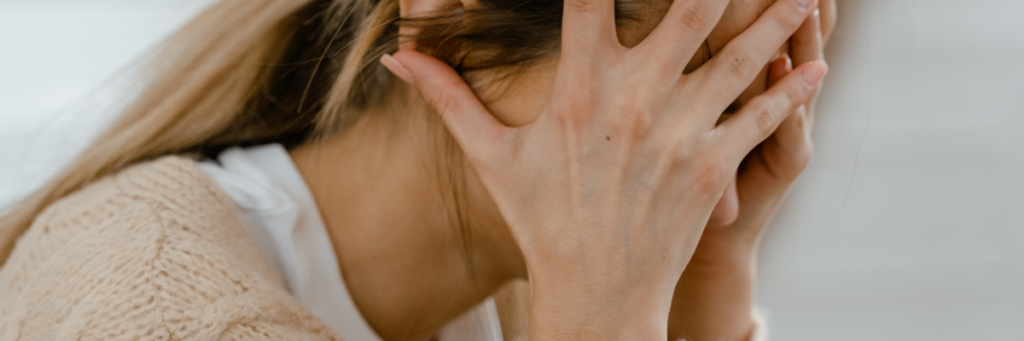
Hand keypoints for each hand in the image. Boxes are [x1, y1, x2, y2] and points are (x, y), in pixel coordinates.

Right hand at [383, 0, 824, 338]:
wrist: (593, 291)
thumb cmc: (541, 219)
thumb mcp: (492, 157)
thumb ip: (450, 98)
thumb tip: (396, 58)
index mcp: (579, 89)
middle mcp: (633, 101)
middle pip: (690, 8)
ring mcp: (678, 134)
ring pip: (742, 56)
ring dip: (778, 16)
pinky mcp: (711, 169)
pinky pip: (761, 118)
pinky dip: (793, 89)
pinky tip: (817, 64)